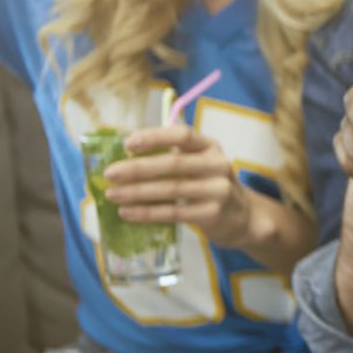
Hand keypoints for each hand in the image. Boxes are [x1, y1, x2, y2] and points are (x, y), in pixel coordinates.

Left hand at [102, 124, 254, 248]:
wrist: (243, 217)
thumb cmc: (209, 186)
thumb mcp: (199, 165)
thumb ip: (172, 158)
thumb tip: (123, 158)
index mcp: (210, 147)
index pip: (183, 135)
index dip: (155, 137)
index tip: (127, 144)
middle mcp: (217, 165)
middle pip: (173, 163)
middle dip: (137, 168)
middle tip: (109, 173)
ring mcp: (217, 190)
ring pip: (171, 189)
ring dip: (137, 192)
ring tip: (112, 194)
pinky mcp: (212, 214)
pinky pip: (173, 213)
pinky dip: (147, 213)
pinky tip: (127, 213)